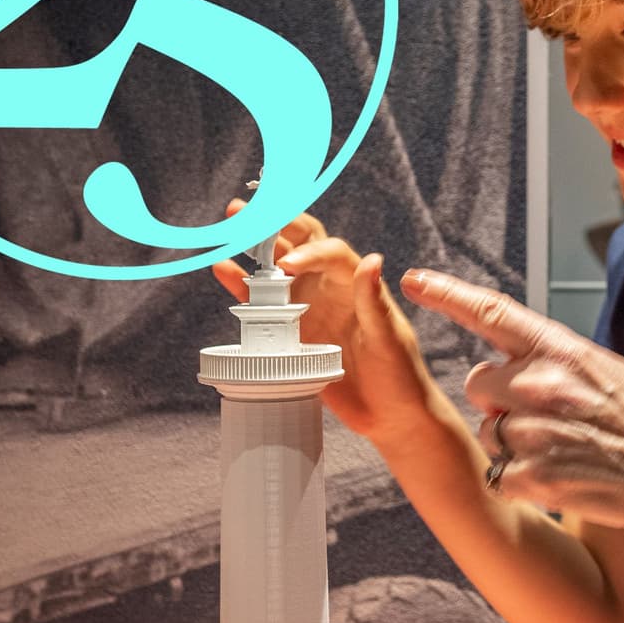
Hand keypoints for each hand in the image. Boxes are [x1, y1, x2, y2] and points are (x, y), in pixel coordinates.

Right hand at [211, 203, 435, 445]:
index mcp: (356, 283)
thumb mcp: (389, 339)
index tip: (285, 266)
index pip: (330, 252)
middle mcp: (330, 287)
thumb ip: (374, 302)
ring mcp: (308, 306)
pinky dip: (243, 283)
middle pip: (301, 242)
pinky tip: (224, 267)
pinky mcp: (291, 330)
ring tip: (231, 221)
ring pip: (276, 266)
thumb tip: (372, 260)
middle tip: (245, 207)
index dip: (308, 253)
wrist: (389, 415)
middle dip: (275, 222)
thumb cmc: (400, 375)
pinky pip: (263, 302)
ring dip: (254, 244)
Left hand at [399, 268, 623, 535]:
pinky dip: (526, 486)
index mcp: (562, 350)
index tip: (413, 279)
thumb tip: (517, 376)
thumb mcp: (610, 371)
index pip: (491, 312)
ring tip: (567, 454)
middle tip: (544, 419)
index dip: (447, 293)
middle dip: (499, 401)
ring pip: (490, 435)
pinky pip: (502, 479)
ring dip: (514, 447)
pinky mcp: (536, 479)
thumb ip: (556, 366)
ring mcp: (535, 432)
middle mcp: (541, 384)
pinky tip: (566, 482)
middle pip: (479, 384)